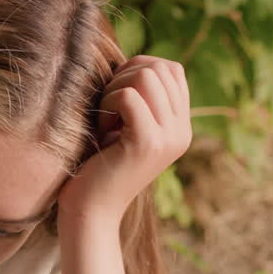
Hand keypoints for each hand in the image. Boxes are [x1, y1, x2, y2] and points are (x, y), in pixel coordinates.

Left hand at [57, 55, 191, 226]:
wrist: (90, 212)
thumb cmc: (97, 165)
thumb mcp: (125, 127)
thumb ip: (139, 98)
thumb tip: (134, 61)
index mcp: (181, 126)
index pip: (171, 69)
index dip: (137, 69)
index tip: (115, 97)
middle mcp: (182, 131)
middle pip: (160, 67)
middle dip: (124, 77)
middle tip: (106, 110)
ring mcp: (169, 138)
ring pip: (146, 76)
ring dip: (115, 90)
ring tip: (105, 119)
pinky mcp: (147, 144)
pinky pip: (129, 96)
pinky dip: (108, 104)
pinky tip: (101, 128)